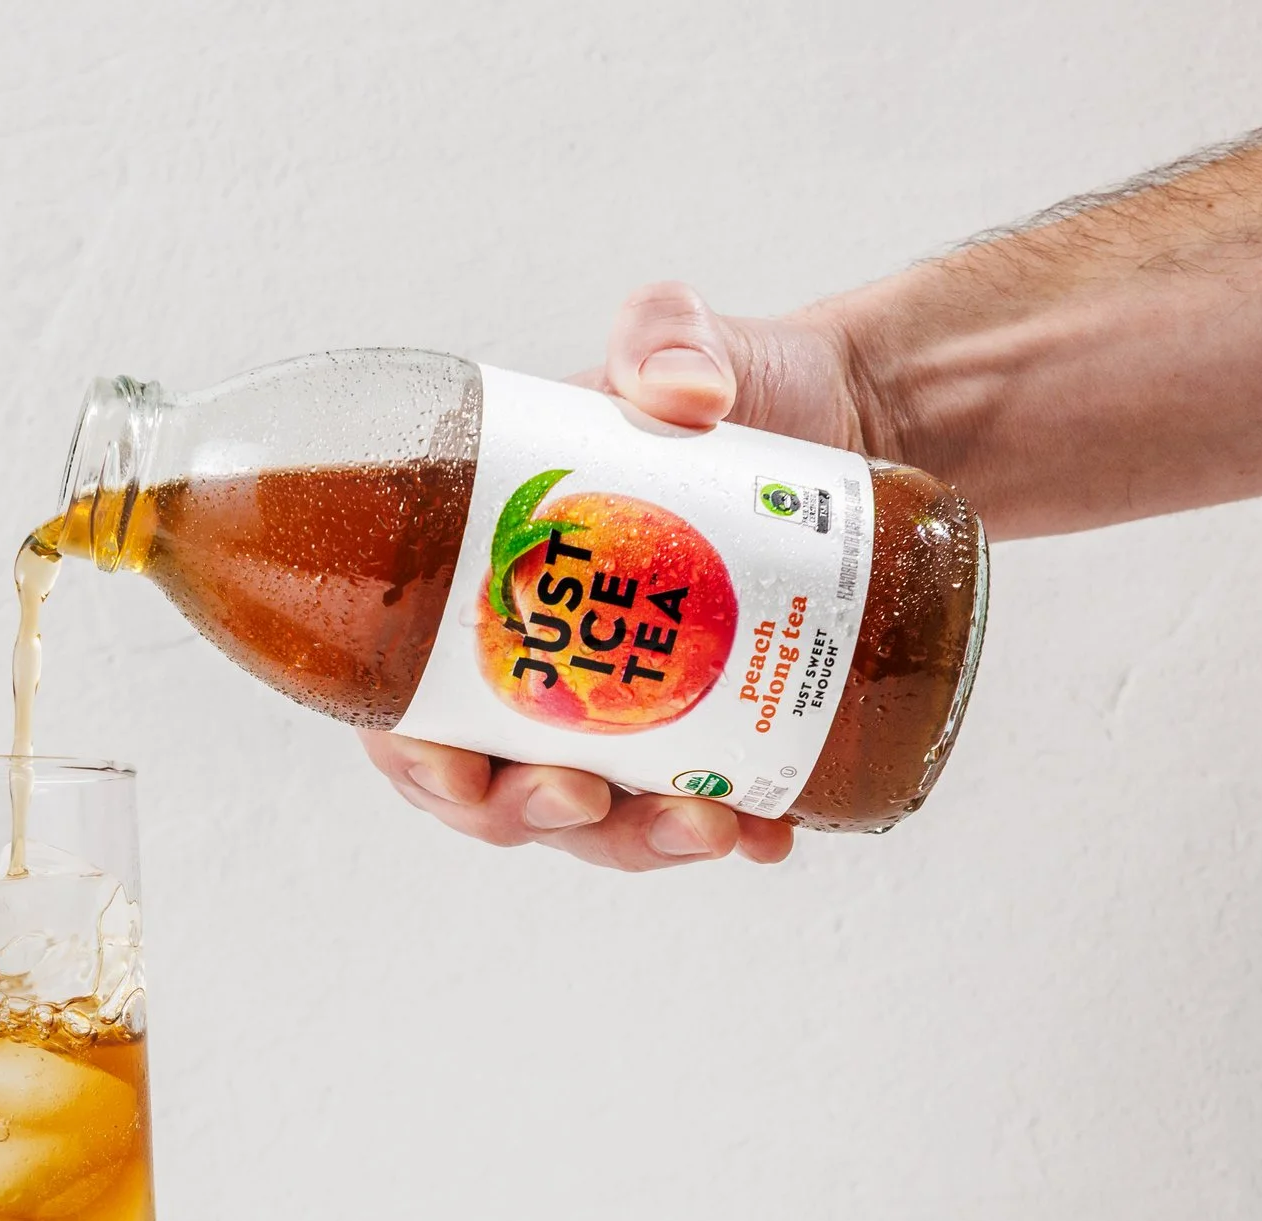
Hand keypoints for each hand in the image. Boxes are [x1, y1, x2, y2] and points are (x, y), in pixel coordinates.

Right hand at [362, 282, 867, 869]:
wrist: (851, 413)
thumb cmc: (729, 379)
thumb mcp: (681, 336)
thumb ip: (665, 335)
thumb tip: (684, 395)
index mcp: (486, 584)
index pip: (411, 699)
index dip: (413, 754)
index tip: (453, 767)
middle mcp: (543, 664)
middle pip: (495, 786)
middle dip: (527, 814)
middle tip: (582, 795)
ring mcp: (628, 710)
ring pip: (598, 819)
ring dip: (631, 843)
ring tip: (699, 828)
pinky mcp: (716, 733)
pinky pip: (705, 808)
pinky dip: (734, 833)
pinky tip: (769, 834)